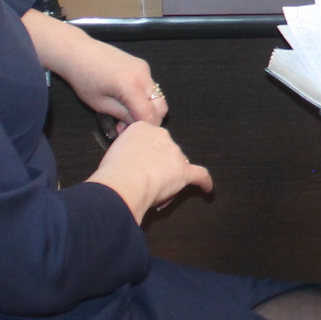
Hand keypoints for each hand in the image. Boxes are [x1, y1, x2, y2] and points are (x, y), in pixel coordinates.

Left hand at [21, 11, 166, 124]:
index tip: (130, 135)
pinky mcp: (142, 65)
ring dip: (146, 109)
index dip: (143, 129)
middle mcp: (144, 76)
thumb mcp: (100, 104)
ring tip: (126, 114)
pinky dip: (144, 97)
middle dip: (149, 120)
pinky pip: (150, 86)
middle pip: (160, 106)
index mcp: (131, 86)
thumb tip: (134, 126)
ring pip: (157, 97)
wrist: (78, 51)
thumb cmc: (83, 79)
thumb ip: (122, 115)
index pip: (149, 115)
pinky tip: (127, 99)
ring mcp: (145, 68)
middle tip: (128, 126)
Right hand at [88, 121, 211, 220]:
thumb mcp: (113, 151)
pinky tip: (207, 189)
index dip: (145, 152)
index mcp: (142, 128)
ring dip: (171, 176)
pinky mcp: (184, 170)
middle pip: (165, 150)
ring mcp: (175, 153)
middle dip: (158, 164)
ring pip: (177, 163)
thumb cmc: (113, 170)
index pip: (148, 138)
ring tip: (157, 191)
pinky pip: (200, 175)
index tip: (139, 162)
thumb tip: (130, 162)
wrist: (123, 182)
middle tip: (144, 179)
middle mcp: (161, 135)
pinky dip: (204, 182)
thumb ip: (126, 151)